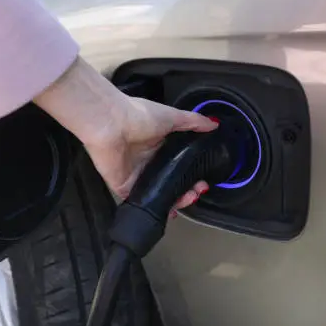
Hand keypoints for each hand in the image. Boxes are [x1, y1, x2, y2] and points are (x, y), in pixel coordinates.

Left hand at [34, 57, 217, 212]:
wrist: (110, 123)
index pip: (179, 164)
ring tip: (188, 199)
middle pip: (171, 181)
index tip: (204, 179)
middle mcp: (148, 160)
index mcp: (158, 144)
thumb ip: (193, 122)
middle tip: (198, 190)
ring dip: (175, 200)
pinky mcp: (124, 186)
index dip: (193, 173)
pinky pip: (141, 202)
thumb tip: (214, 124)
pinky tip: (168, 210)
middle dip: (188, 189)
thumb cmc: (138, 115)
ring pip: (159, 194)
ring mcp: (136, 175)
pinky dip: (154, 207)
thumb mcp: (172, 116)